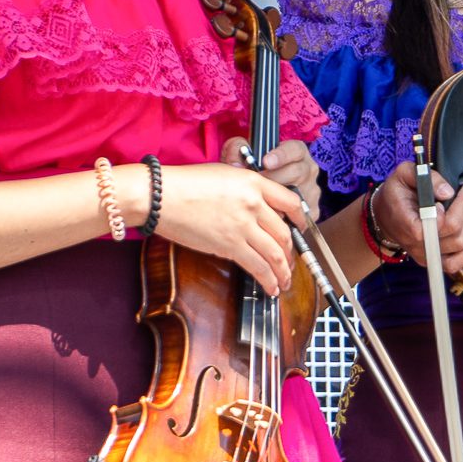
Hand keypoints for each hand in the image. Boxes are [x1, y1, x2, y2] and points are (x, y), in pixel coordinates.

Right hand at [154, 162, 305, 295]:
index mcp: (254, 182)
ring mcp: (243, 225)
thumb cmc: (185, 183)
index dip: (301, 218)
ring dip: (284, 271)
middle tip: (291, 262)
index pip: (290, 201)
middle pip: (285, 232)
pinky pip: (258, 266)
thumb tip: (259, 206)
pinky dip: (268, 279)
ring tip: (285, 281)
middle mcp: (254, 203)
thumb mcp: (224, 174)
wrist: (160, 195)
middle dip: (291, 252)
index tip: (302, 227)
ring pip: (276, 253)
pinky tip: (271, 287)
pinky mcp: (230, 245)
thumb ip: (246, 188)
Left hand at [222, 137, 320, 216]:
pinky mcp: (313, 209)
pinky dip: (290, 218)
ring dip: (281, 201)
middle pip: (298, 172)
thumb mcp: (243, 153)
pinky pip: (305, 215)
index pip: (295, 149)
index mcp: (296, 152)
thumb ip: (237, 150)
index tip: (265, 162)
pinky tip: (274, 219)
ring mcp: (311, 190)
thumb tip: (236, 164)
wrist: (264, 188)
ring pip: (301, 195)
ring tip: (263, 204)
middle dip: (276, 179)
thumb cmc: (253, 169)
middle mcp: (307, 169)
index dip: (281, 155)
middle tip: (259, 185)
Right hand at [374, 161, 462, 273]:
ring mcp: (425, 254)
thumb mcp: (405, 173)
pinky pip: (457, 263)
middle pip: (453, 231)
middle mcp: (416, 243)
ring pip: (460, 244)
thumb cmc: (396, 193)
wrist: (385, 215)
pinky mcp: (433, 260)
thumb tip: (448, 192)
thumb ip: (428, 178)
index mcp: (407, 222)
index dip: (447, 209)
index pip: (435, 223)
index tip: (449, 194)